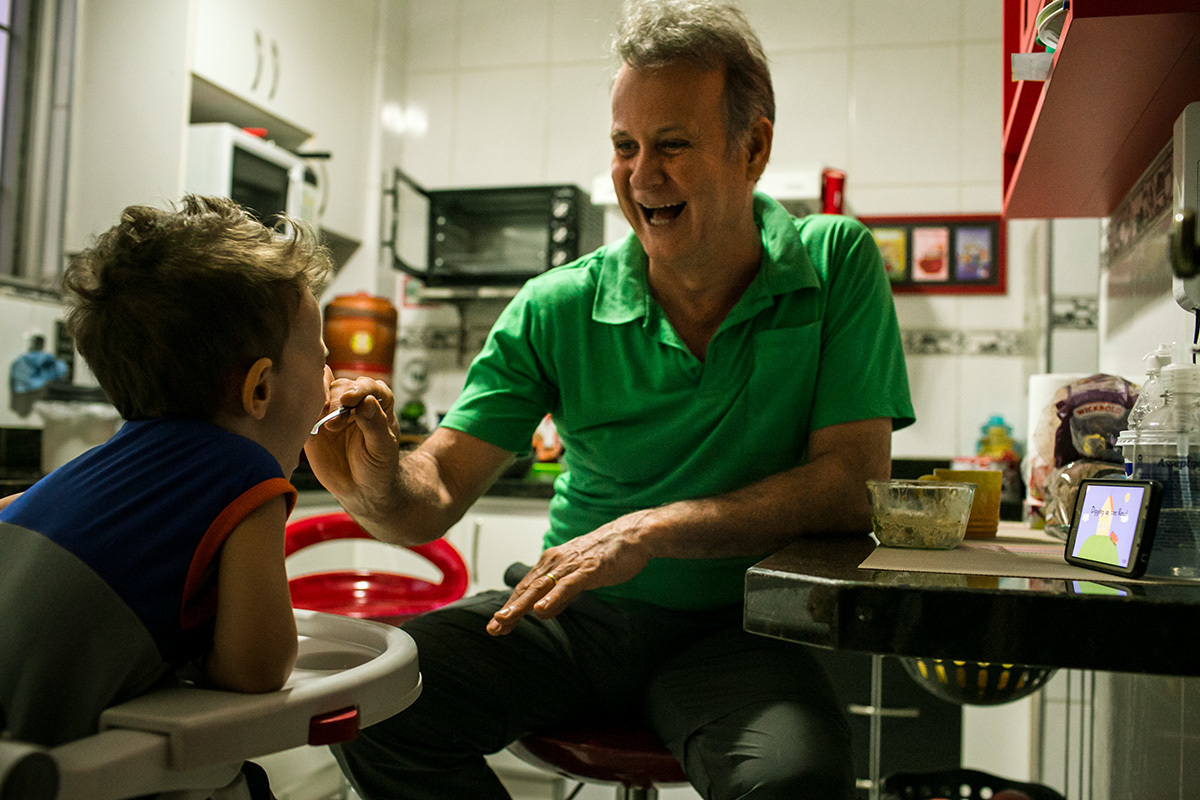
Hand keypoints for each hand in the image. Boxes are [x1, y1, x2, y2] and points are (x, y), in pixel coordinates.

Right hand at [304, 367, 401, 510]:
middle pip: (343, 387)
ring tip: (326, 426)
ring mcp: (333, 411)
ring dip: (322, 404)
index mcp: (378, 403)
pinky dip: (305, 410)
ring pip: (323, 394)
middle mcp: (355, 402)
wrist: (359, 489)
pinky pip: (306, 410)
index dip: (360, 389)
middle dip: (338, 401)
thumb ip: (376, 425)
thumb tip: (367, 401)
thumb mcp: (382, 449)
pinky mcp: (314, 423)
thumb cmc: (378, 467)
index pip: (370, 386)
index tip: (350, 399)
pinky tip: (308, 420)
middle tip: (335, 425)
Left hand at [486, 509, 655, 635]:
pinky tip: (540, 610)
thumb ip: (560, 595)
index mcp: (552, 563)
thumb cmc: (607, 554)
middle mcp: (555, 562)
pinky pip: (566, 586)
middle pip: (527, 589)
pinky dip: (552, 598)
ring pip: (541, 588)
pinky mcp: (587, 570)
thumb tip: (543, 612)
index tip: (498, 625)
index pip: (526, 588)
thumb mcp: (578, 577)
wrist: (631, 536)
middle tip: (493, 628)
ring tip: (505, 620)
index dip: (511, 606)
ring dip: (521, 605)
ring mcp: (570, 566)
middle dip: (509, 610)